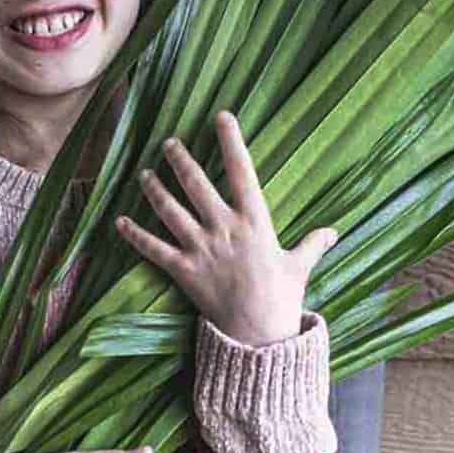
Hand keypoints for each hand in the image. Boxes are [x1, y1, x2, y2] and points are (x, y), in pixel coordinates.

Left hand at [115, 111, 336, 346]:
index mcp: (255, 221)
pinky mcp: (184, 271)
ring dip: (155, 189)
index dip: (231, 141)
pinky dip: (135, 235)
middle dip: (180, 160)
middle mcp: (225, 228)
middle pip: (196, 184)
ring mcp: (201, 249)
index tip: (221, 117)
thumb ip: (314, 244)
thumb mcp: (301, 266)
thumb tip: (333, 232)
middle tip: (170, 143)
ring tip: (145, 174)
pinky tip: (120, 223)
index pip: (242, 171)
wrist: (259, 335)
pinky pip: (154, 249)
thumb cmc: (282, 299)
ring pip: (170, 210)